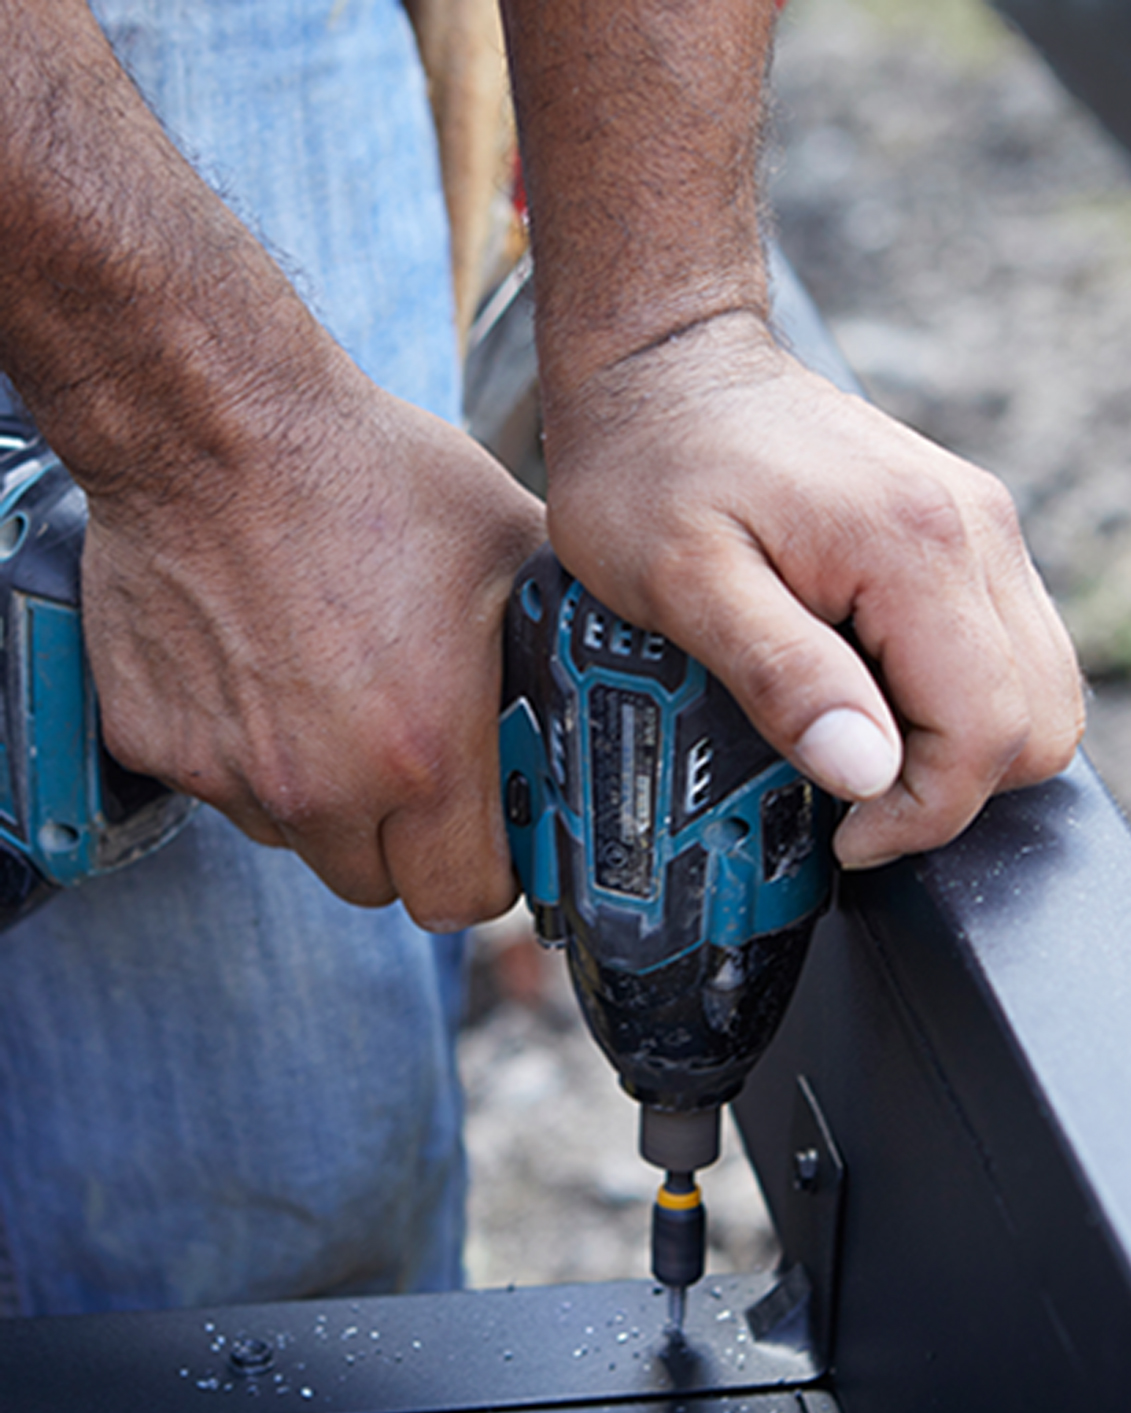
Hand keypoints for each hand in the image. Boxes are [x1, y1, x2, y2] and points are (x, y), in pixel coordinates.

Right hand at [82, 363, 544, 928]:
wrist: (215, 424)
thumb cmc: (371, 476)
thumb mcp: (513, 555)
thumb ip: (558, 648)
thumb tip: (604, 690)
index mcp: (424, 756)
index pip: (463, 899)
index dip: (489, 873)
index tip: (494, 836)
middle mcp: (321, 786)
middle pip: (378, 885)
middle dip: (408, 844)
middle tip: (421, 772)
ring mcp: (229, 771)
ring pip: (296, 840)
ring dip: (326, 801)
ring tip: (340, 702)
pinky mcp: (154, 744)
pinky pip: (220, 786)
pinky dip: (246, 753)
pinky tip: (267, 672)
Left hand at [541, 314, 1083, 868]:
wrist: (668, 359)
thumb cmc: (653, 465)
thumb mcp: (683, 584)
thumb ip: (784, 677)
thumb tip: (869, 775)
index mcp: (915, 546)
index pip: (986, 731)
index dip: (924, 812)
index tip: (845, 831)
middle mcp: (976, 531)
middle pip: (1043, 723)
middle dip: (955, 787)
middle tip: (853, 793)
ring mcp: (985, 528)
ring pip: (1043, 692)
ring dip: (964, 747)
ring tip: (858, 741)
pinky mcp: (972, 533)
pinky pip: (1013, 652)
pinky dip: (962, 701)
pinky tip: (875, 693)